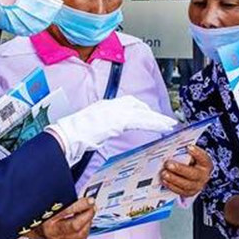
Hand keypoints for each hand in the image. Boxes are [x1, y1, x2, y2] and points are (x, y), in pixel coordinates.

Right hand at [27, 197, 95, 238]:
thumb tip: (83, 198)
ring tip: (89, 213)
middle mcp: (51, 233)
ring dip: (88, 222)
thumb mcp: (51, 204)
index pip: (66, 212)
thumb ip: (65, 200)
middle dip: (87, 215)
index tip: (90, 200)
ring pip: (80, 235)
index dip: (81, 205)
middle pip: (75, 226)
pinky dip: (85, 231)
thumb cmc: (44, 213)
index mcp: (46, 219)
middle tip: (93, 206)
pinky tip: (86, 223)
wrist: (35, 227)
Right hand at [47, 96, 176, 164]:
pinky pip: (142, 121)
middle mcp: (111, 105)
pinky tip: (162, 127)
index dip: (140, 109)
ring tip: (170, 124)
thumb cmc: (73, 135)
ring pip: (142, 113)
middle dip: (151, 114)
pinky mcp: (120, 120)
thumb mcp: (88, 128)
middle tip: (165, 120)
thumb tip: (100, 135)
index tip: (148, 115)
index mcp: (104, 106)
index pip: (127, 103)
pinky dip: (154, 123)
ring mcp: (116, 111)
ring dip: (157, 119)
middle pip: (137, 106)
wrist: (69, 134)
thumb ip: (99, 128)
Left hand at [161, 145, 212, 196]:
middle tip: (168, 164)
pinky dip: (171, 186)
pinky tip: (164, 180)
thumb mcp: (191, 155)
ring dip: (173, 179)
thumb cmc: (192, 162)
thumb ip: (184, 153)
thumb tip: (173, 150)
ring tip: (163, 173)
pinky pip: (180, 191)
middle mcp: (203, 176)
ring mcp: (197, 186)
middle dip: (179, 169)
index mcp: (206, 164)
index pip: (203, 158)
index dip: (196, 153)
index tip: (188, 146)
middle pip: (193, 174)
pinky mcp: (189, 193)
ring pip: (186, 184)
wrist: (196, 175)